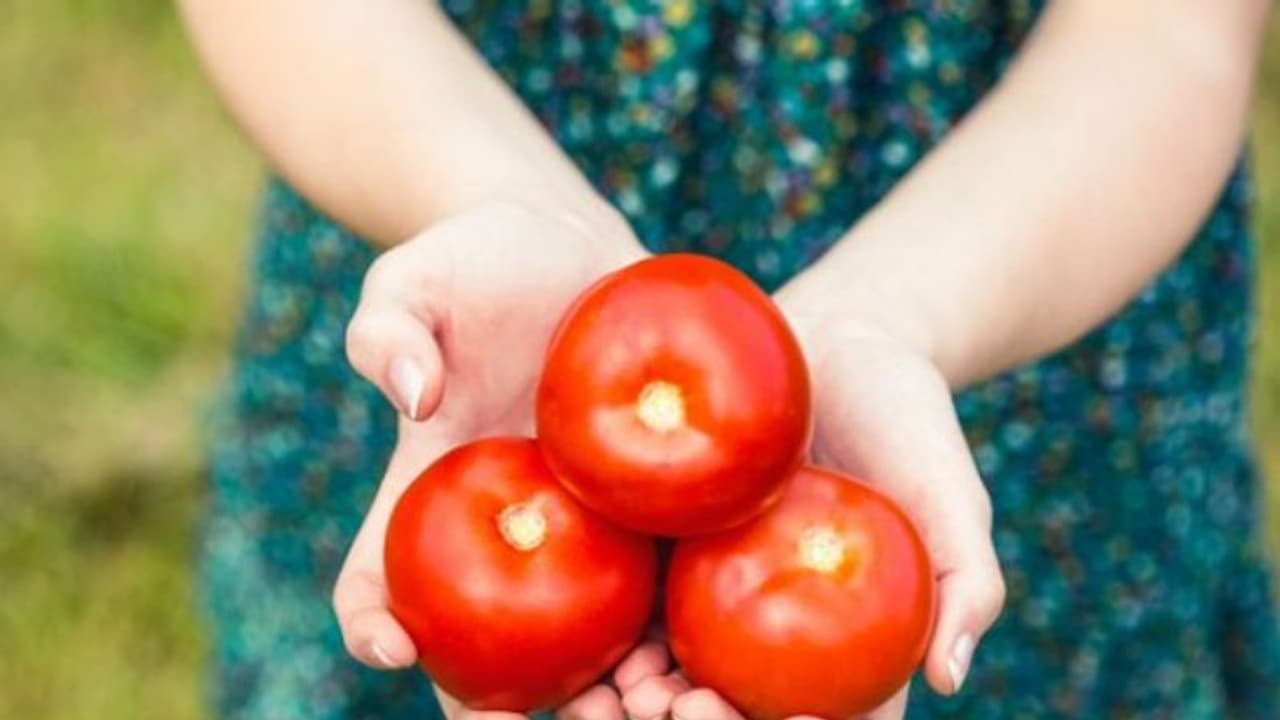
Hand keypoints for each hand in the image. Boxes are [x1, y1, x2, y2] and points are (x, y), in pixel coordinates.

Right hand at [332, 200, 647, 718]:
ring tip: (642, 707)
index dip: (371, 623)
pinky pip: (662, 583)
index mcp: (430, 491)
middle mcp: (504, 531)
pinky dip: (678, 632)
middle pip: (484, 647)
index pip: (378, 577)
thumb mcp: (419, 275)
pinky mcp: (651, 510)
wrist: (574, 248)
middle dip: (495, 707)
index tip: (391, 646)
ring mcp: (581, 529)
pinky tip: (709, 652)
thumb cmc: (481, 261)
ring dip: (605, 693)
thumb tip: (413, 395)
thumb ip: (391, 327)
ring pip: (582, 644)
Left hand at [625, 306, 1004, 719]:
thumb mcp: (950, 493)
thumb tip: (951, 677)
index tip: (783, 719)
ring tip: (626, 696)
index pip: (835, 716)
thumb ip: (964, 579)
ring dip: (645, 705)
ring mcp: (720, 597)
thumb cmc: (906, 417)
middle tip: (679, 711)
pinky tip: (594, 656)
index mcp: (853, 638)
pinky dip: (612, 649)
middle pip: (743, 709)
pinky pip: (636, 612)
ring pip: (680, 677)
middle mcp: (782, 631)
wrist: (832, 339)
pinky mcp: (668, 552)